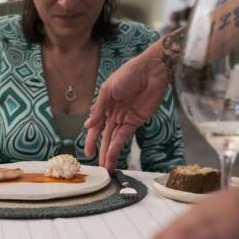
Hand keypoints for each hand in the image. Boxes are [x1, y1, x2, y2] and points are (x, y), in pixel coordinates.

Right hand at [84, 54, 168, 171]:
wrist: (151, 71)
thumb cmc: (128, 74)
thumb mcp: (108, 90)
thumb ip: (98, 109)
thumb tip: (87, 125)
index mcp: (105, 105)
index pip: (95, 126)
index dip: (91, 139)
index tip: (87, 152)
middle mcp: (114, 113)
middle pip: (105, 136)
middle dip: (101, 151)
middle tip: (98, 166)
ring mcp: (125, 118)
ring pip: (114, 139)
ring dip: (110, 153)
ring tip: (106, 167)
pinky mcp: (137, 121)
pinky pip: (125, 136)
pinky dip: (118, 146)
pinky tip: (113, 155)